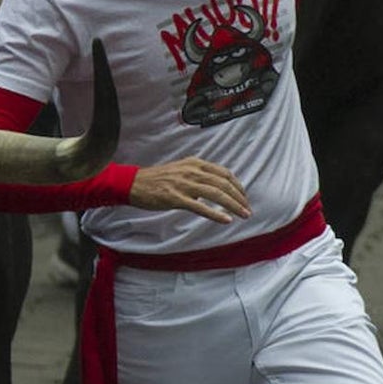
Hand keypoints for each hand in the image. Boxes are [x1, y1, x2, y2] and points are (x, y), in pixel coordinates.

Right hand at [129, 157, 250, 223]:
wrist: (135, 183)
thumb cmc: (158, 179)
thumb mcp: (181, 169)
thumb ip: (199, 175)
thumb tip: (215, 186)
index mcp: (195, 163)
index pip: (224, 173)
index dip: (238, 186)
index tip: (244, 197)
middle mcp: (192, 171)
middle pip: (224, 184)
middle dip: (239, 198)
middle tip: (247, 210)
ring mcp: (184, 184)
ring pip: (216, 194)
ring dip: (233, 205)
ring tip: (243, 215)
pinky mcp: (176, 198)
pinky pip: (200, 207)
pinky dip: (215, 214)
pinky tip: (225, 220)